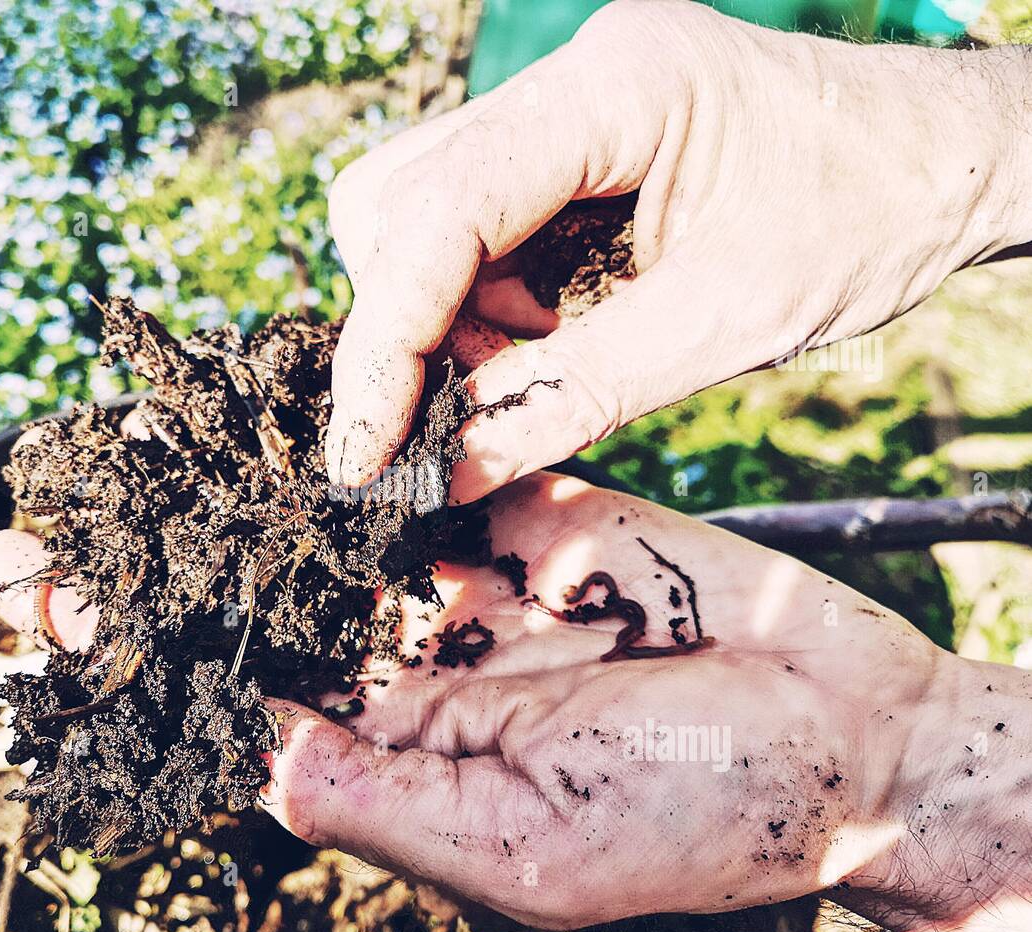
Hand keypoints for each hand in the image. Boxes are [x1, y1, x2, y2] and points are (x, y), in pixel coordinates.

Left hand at [0, 471, 1031, 931]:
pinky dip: (358, 430)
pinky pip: (429, 464)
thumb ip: (390, 801)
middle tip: (39, 522)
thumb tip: (258, 774)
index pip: (234, 705)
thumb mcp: (535, 846)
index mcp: (396, 759)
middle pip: (255, 608)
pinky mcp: (531, 513)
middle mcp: (415, 670)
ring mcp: (471, 588)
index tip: (30, 616)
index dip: (133, 662)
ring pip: (325, 525)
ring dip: (228, 486)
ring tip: (128, 440)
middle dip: (150, 567)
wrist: (843, 739)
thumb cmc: (703, 823)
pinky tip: (274, 394)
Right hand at [323, 0, 1031, 499]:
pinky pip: (476, 226)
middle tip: (461, 415)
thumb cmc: (871, 221)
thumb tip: (450, 470)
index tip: (362, 449)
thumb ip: (574, 397)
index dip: (385, 341)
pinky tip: (548, 339)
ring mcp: (568, 104)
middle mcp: (571, 79)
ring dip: (446, 318)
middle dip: (410, 327)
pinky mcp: (573, 141)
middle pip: (400, 202)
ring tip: (531, 373)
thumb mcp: (724, 325)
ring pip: (422, 214)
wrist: (951, 161)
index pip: (439, 211)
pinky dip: (485, 303)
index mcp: (613, 89)